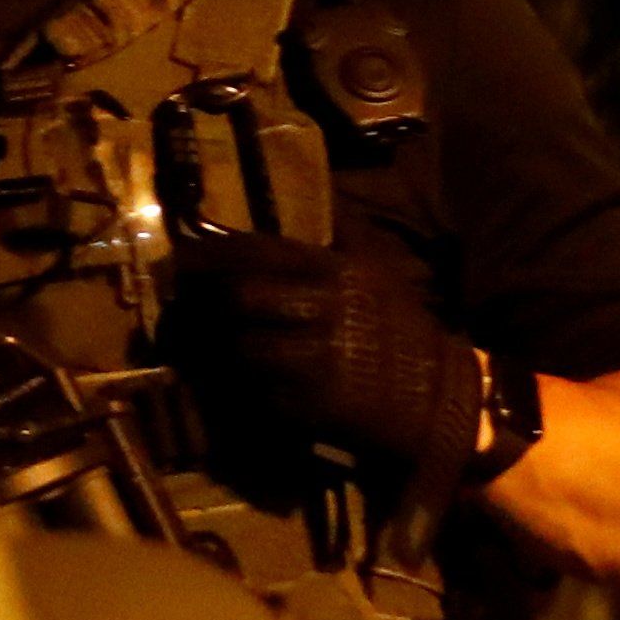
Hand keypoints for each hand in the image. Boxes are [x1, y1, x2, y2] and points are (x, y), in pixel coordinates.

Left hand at [166, 231, 480, 518]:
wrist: (442, 399)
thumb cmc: (398, 332)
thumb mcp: (373, 276)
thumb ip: (328, 246)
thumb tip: (284, 214)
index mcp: (340, 272)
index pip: (257, 250)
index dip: (208, 252)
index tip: (179, 256)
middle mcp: (328, 309)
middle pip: (239, 295)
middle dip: (199, 299)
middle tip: (177, 301)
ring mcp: (320, 359)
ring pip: (239, 346)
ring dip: (209, 346)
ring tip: (192, 343)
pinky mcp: (314, 404)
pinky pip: (254, 391)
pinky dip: (232, 386)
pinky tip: (221, 380)